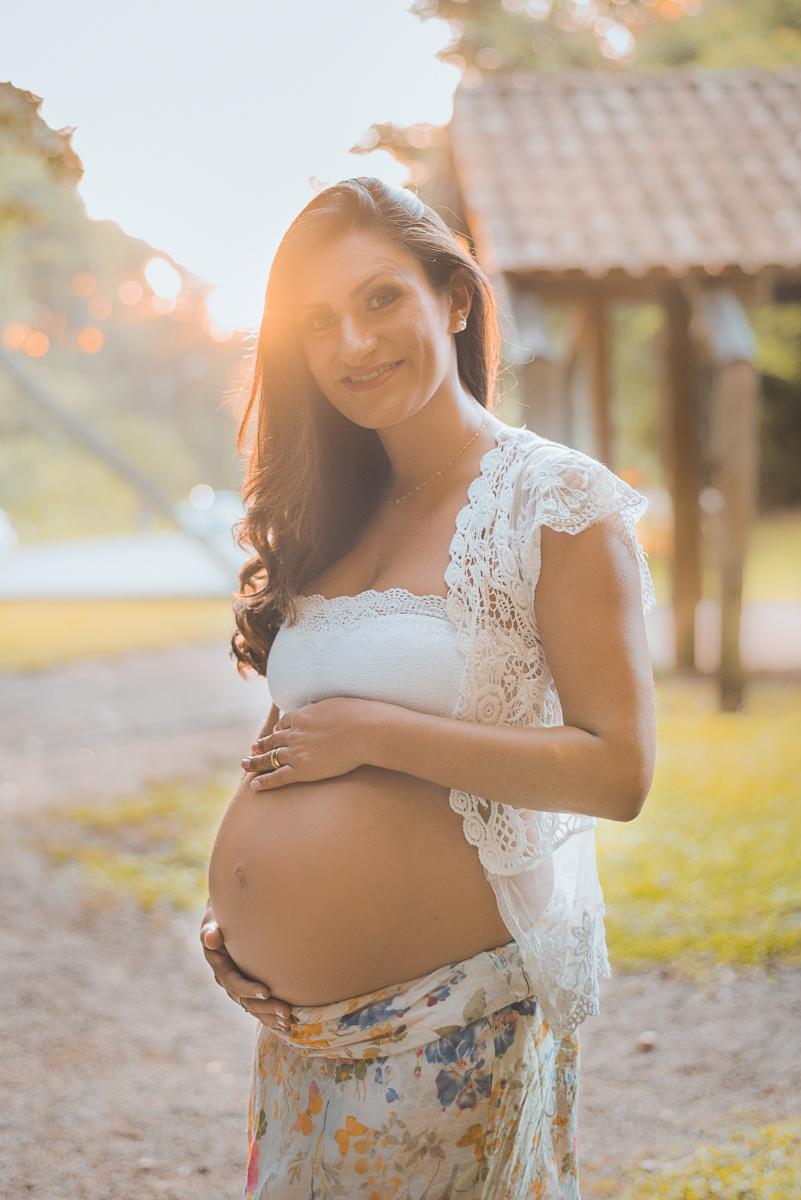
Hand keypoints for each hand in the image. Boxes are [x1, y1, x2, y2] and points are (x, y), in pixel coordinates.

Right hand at [200, 901, 291, 1033]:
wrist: (230, 921)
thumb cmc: (223, 917)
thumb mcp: (213, 921)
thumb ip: (211, 930)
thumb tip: (212, 937)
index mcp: (220, 967)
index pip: (234, 982)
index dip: (248, 989)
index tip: (266, 991)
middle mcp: (229, 982)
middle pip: (246, 1001)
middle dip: (266, 1008)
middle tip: (286, 1011)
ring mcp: (241, 988)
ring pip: (255, 1008)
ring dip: (271, 1017)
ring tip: (289, 1022)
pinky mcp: (252, 990)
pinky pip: (261, 1008)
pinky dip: (272, 1019)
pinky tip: (288, 1026)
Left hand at [241, 697, 372, 791]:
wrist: (364, 731)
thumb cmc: (357, 715)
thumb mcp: (335, 704)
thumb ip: (323, 708)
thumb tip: (322, 707)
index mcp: (301, 716)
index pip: (284, 723)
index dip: (277, 729)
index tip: (273, 733)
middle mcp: (294, 734)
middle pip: (273, 741)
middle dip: (261, 745)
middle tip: (252, 749)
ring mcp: (296, 753)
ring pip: (271, 758)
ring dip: (256, 762)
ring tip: (245, 764)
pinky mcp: (303, 770)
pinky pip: (279, 777)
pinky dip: (265, 782)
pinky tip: (254, 785)